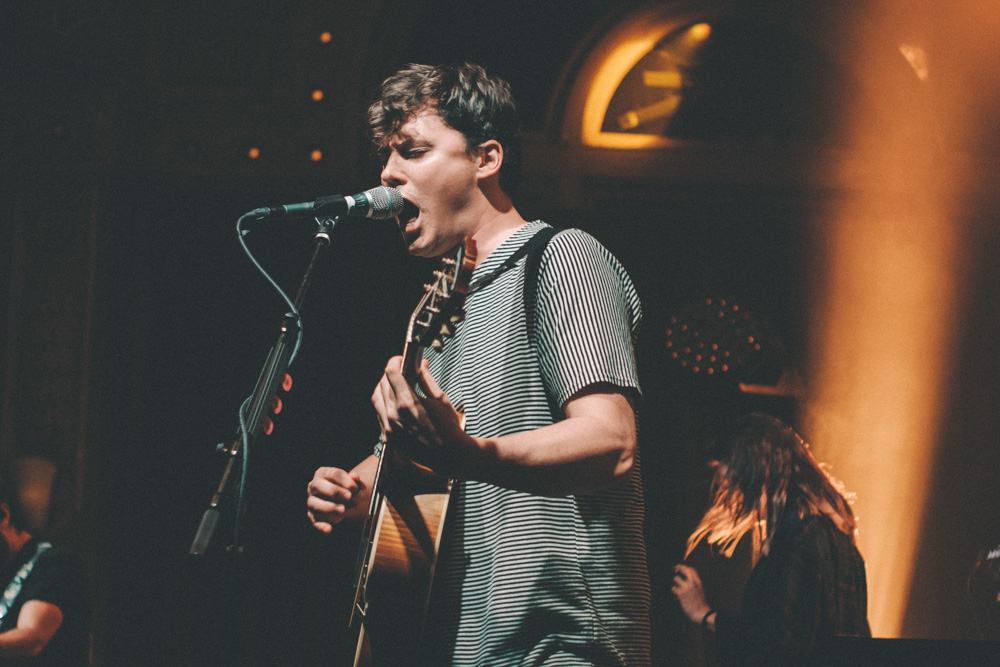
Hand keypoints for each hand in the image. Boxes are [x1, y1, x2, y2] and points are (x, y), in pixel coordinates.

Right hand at [306, 466, 362, 532]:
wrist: (344, 500)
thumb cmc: (346, 488)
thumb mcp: (352, 483)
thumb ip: (354, 480)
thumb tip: (355, 478)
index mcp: (323, 473)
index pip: (332, 474)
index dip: (344, 480)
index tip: (354, 488)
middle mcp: (314, 486)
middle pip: (319, 485)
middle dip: (334, 491)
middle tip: (349, 497)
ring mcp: (312, 501)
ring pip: (314, 504)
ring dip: (329, 507)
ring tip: (343, 510)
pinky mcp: (313, 516)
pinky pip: (314, 521)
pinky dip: (321, 526)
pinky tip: (329, 529)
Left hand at [371, 356, 474, 473]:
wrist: (448, 456)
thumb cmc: (448, 427)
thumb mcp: (441, 399)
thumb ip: (426, 379)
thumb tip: (420, 363)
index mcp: (408, 403)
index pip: (391, 373)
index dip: (395, 362)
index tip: (401, 359)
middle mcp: (394, 415)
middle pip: (382, 384)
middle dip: (390, 373)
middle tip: (401, 370)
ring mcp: (389, 428)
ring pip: (376, 398)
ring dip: (384, 388)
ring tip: (397, 385)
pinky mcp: (388, 437)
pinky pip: (379, 414)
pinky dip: (384, 403)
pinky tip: (396, 401)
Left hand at [671, 563, 711, 624]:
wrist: (701, 614)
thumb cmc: (700, 604)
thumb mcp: (700, 591)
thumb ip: (694, 585)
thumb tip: (684, 580)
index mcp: (698, 582)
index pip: (691, 569)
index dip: (685, 567)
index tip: (680, 569)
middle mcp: (692, 583)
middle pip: (683, 569)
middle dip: (677, 567)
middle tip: (673, 569)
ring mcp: (686, 588)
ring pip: (676, 578)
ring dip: (674, 583)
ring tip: (677, 589)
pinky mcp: (681, 594)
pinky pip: (673, 588)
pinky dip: (673, 592)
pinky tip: (676, 596)